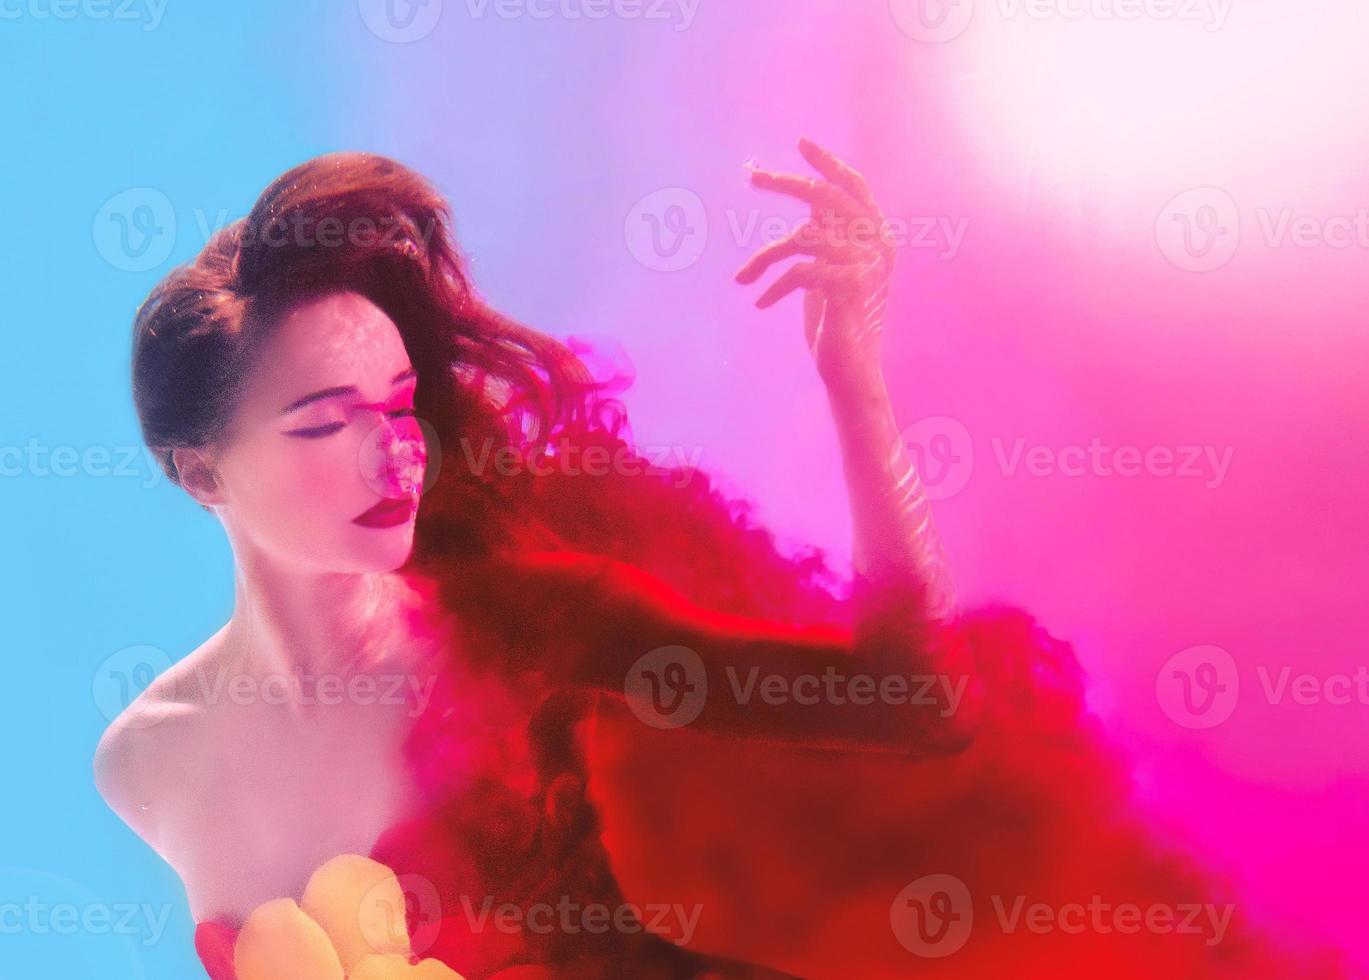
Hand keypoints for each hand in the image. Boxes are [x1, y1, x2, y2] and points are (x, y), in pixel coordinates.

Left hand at [734, 137, 895, 387]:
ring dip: (764, 257)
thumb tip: (807, 210)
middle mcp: (878, 245)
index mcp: (876, 239)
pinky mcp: (848, 285)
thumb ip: (826, 240)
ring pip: (802, 237)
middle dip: (786, 183)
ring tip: (742, 278)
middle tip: (752, 175)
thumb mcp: (828, 272)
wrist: (852, 372)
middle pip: (827, 197)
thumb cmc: (835, 324)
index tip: (802, 143)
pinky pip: (799, 269)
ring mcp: (866, 263)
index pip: (855, 188)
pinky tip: (759, 303)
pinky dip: (774, 286)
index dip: (829, 164)